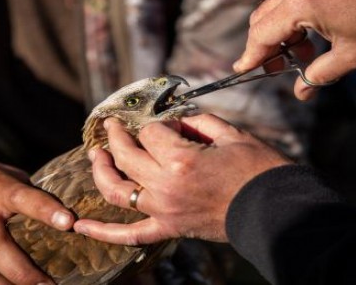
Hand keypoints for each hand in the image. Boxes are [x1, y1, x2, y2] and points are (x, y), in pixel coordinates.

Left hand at [73, 115, 289, 244]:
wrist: (275, 211)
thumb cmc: (258, 170)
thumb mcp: (230, 134)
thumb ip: (197, 122)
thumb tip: (177, 121)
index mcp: (180, 159)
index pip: (150, 132)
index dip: (158, 125)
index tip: (172, 126)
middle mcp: (164, 185)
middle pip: (126, 156)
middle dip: (116, 136)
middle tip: (111, 125)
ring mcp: (163, 210)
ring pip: (116, 191)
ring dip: (100, 171)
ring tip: (94, 155)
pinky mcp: (168, 228)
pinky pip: (129, 235)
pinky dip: (103, 232)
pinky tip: (79, 226)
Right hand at [234, 0, 355, 99]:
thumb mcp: (350, 58)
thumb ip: (317, 77)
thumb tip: (301, 93)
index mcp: (301, 3)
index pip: (262, 34)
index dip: (251, 56)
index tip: (240, 70)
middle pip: (262, 18)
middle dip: (266, 45)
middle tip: (277, 68)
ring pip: (277, 4)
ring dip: (283, 31)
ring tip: (306, 53)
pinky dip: (295, 13)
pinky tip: (315, 30)